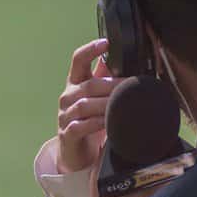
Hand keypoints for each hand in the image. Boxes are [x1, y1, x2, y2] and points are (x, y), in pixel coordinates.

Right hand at [57, 38, 118, 173]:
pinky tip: (108, 123)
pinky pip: (81, 126)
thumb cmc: (89, 122)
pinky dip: (96, 124)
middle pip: (88, 84)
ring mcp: (65, 115)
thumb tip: (124, 60)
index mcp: (75, 83)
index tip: (106, 43)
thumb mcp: (97, 97)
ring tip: (123, 105)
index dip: (90, 50)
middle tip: (132, 86)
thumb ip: (105, 78)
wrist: (76, 153)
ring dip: (106, 104)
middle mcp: (67, 96)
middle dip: (112, 85)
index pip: (78, 60)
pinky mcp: (68, 134)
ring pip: (85, 105)